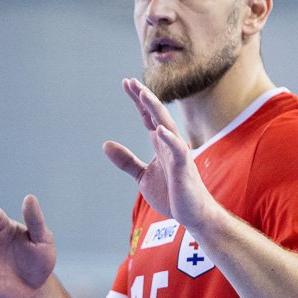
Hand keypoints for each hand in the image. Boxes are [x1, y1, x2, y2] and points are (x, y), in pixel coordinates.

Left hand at [103, 79, 219, 231]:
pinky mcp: (185, 170)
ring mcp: (178, 156)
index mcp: (160, 145)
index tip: (127, 83)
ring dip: (156, 111)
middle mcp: (170, 145)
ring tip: (144, 95)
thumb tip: (106, 145)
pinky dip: (169, 140)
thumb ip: (126, 160)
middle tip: (131, 82)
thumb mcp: (142, 176)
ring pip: (167, 127)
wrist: (191, 215)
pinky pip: (178, 152)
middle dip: (145, 99)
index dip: (138, 100)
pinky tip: (159, 130)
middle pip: (156, 116)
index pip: (147, 117)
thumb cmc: (172, 194)